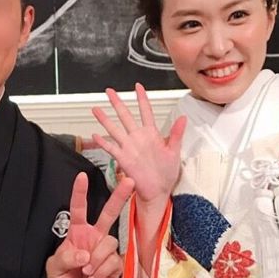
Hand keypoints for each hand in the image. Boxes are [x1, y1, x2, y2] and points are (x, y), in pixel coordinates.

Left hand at [46, 172, 135, 277]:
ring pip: (109, 242)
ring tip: (86, 272)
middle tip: (129, 181)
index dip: (79, 193)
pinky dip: (101, 271)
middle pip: (109, 214)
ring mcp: (106, 250)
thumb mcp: (54, 270)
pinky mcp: (116, 264)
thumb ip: (65, 259)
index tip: (82, 176)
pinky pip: (113, 261)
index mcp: (78, 233)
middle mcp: (94, 237)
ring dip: (96, 258)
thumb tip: (84, 254)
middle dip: (119, 197)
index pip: (79, 209)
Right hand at [92, 83, 185, 205]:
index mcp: (151, 134)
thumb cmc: (166, 173)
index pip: (146, 111)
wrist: (158, 191)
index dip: (142, 98)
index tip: (138, 87)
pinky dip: (103, 142)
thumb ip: (176, 134)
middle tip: (109, 91)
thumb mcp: (174, 151)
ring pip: (115, 129)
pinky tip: (95, 135)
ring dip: (105, 119)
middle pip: (125, 115)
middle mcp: (138, 138)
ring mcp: (129, 147)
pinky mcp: (123, 158)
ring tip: (96, 109)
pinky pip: (111, 148)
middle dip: (117, 102)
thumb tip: (183, 118)